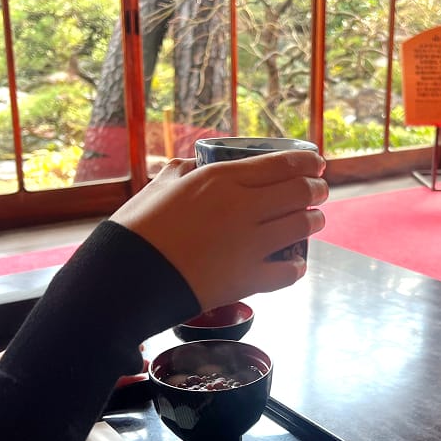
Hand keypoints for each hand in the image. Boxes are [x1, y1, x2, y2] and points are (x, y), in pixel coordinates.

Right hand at [110, 152, 326, 310]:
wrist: (124, 277)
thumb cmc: (134, 229)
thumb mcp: (157, 188)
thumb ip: (180, 172)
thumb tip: (191, 165)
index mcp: (220, 179)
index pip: (283, 163)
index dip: (308, 162)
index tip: (315, 164)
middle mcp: (243, 206)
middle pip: (301, 192)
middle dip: (316, 190)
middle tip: (316, 192)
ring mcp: (249, 244)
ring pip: (303, 226)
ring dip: (313, 221)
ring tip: (311, 222)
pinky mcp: (248, 278)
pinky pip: (290, 271)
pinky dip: (296, 266)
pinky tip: (294, 264)